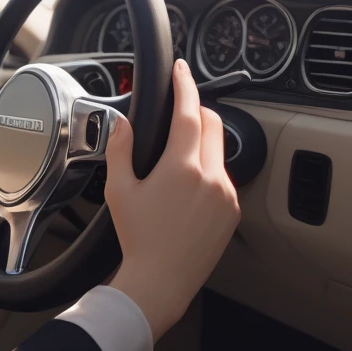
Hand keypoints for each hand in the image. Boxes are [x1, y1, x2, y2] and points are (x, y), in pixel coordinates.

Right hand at [104, 58, 240, 341]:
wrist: (162, 280)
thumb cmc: (138, 238)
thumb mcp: (119, 190)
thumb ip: (121, 149)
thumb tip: (122, 123)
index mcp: (182, 168)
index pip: (189, 112)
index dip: (185, 86)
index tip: (181, 70)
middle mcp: (211, 177)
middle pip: (211, 124)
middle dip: (195, 111)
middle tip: (175, 112)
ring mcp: (226, 194)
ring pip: (218, 150)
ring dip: (201, 142)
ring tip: (174, 159)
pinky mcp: (232, 210)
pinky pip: (223, 175)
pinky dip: (207, 168)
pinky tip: (185, 187)